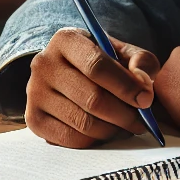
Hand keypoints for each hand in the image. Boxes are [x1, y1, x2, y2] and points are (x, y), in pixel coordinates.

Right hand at [26, 27, 160, 148]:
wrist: (70, 73)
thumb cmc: (103, 62)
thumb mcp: (123, 52)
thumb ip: (141, 63)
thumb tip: (143, 86)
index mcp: (66, 39)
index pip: (97, 66)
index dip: (125, 86)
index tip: (146, 100)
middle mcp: (44, 63)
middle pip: (91, 98)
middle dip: (124, 114)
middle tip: (141, 121)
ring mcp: (34, 92)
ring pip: (82, 122)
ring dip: (112, 130)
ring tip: (126, 126)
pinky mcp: (33, 119)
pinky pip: (69, 139)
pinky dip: (94, 140)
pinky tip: (105, 131)